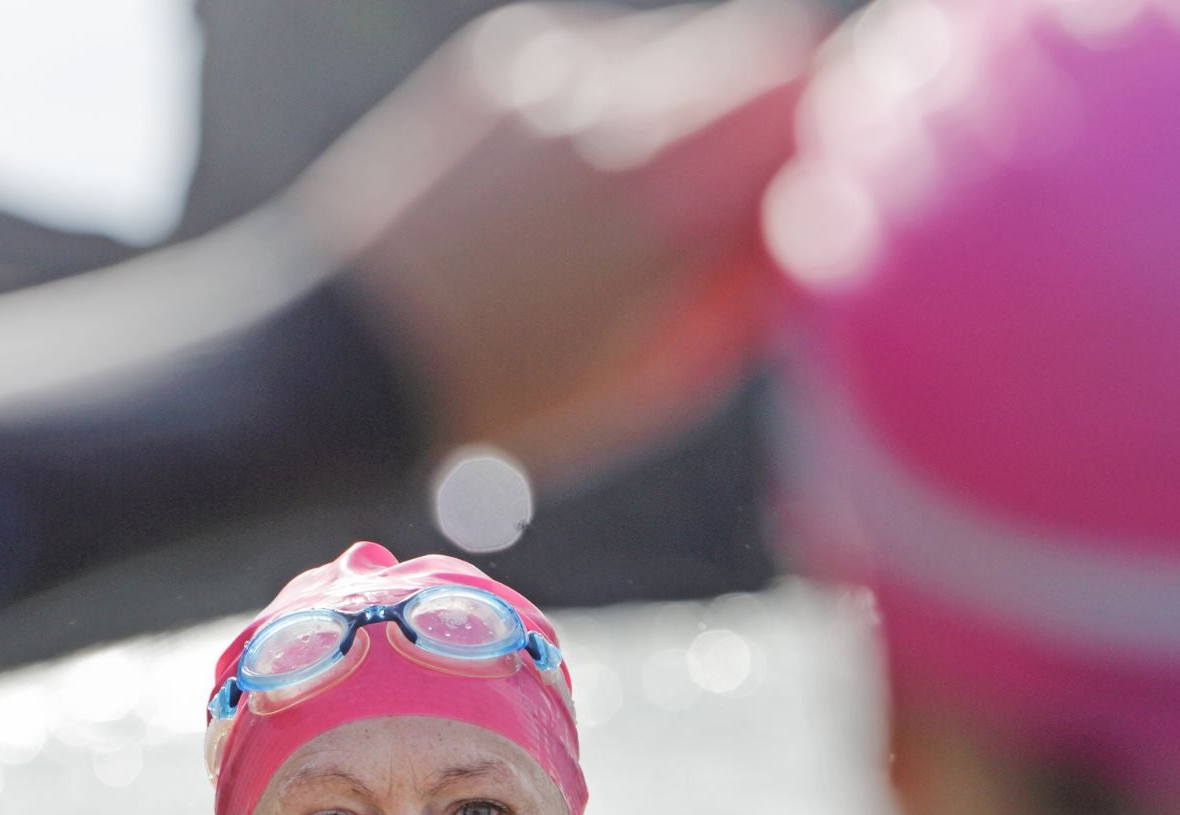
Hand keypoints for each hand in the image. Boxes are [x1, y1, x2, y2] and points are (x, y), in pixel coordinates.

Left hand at [291, 0, 819, 478]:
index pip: (817, 90)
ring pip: (681, 52)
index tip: (831, 188)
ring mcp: (552, 70)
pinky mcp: (502, 57)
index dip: (842, 132)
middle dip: (774, 116)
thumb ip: (757, 290)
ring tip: (628, 216)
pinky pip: (601, 61)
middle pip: (764, 47)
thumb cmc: (508, 402)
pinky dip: (610, 112)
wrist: (337, 358)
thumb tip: (820, 222)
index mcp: (666, 200)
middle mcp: (614, 109)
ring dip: (690, 114)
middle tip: (747, 201)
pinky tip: (557, 196)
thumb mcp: (661, 383)